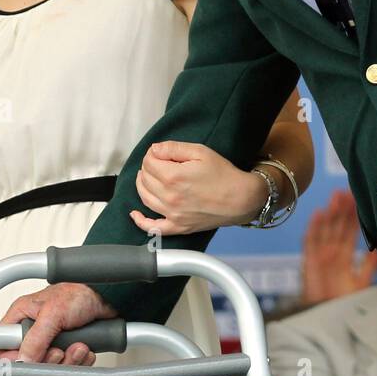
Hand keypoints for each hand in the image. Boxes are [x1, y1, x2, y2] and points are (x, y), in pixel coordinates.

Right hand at [0, 282, 118, 365]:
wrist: (108, 296)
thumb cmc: (81, 292)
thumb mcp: (54, 313)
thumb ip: (36, 338)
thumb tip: (23, 360)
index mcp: (23, 315)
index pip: (1, 343)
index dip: (11, 356)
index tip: (26, 360)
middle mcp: (35, 328)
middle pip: (28, 360)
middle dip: (47, 360)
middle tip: (59, 351)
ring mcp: (52, 339)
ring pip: (50, 365)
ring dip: (67, 361)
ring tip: (78, 346)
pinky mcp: (68, 346)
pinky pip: (68, 365)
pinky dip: (79, 361)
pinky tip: (85, 348)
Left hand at [129, 140, 265, 235]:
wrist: (241, 198)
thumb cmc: (223, 174)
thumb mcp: (201, 151)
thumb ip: (174, 148)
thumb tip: (154, 149)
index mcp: (173, 177)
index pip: (149, 163)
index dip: (153, 154)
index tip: (161, 153)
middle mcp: (169, 197)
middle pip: (145, 179)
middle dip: (148, 167)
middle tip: (158, 162)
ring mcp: (172, 214)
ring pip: (145, 198)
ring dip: (142, 185)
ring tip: (148, 177)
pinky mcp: (178, 227)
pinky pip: (153, 227)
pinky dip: (140, 221)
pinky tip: (135, 214)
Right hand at [299, 190, 376, 306]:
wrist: (328, 320)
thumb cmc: (343, 304)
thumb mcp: (362, 283)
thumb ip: (370, 266)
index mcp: (345, 257)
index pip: (350, 232)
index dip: (354, 216)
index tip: (360, 200)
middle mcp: (332, 253)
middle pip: (337, 226)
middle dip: (342, 209)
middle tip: (348, 191)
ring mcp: (320, 255)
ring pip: (325, 229)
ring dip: (330, 212)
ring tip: (336, 196)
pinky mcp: (310, 261)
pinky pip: (310, 241)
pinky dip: (314, 227)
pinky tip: (319, 213)